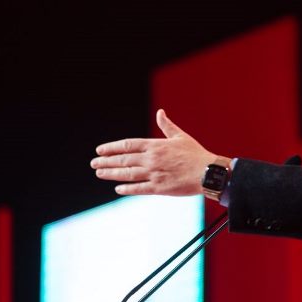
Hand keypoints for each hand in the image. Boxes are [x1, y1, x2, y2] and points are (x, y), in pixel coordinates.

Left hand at [91, 109, 222, 195]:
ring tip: (100, 173)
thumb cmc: (196, 154)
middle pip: (123, 159)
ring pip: (127, 174)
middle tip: (94, 163)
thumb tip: (160, 112)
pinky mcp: (159, 188)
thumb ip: (167, 126)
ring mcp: (154, 174)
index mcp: (155, 145)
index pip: (128, 145)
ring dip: (111, 174)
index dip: (111, 147)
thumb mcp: (180, 136)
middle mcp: (151, 159)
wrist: (207, 172)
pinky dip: (127, 189)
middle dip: (106, 161)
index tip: (100, 150)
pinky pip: (139, 188)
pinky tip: (118, 189)